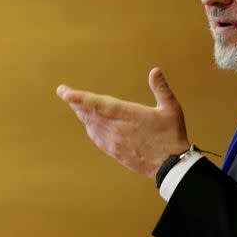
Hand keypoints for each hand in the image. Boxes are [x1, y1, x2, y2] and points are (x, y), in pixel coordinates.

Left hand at [57, 67, 188, 177]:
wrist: (172, 165)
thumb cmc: (173, 134)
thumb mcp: (171, 108)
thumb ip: (161, 89)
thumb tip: (155, 70)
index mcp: (130, 115)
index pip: (100, 105)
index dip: (81, 98)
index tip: (65, 93)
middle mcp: (119, 128)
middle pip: (90, 113)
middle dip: (75, 102)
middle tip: (63, 92)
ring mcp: (115, 142)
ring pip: (91, 125)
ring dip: (82, 113)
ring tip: (74, 103)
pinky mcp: (114, 152)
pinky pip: (96, 137)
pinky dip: (90, 127)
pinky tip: (89, 122)